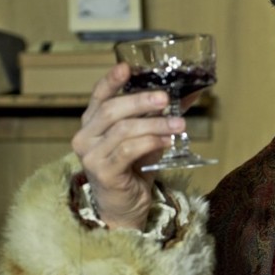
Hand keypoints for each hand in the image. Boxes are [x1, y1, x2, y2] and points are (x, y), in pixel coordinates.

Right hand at [71, 63, 185, 229]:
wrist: (124, 207)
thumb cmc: (133, 170)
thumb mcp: (146, 138)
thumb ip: (159, 117)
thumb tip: (189, 94)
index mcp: (92, 124)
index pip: (98, 96)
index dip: (111, 80)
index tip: (127, 67)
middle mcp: (85, 137)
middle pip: (112, 110)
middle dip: (141, 101)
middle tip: (166, 98)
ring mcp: (91, 156)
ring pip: (124, 130)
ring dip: (155, 124)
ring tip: (178, 124)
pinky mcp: (103, 172)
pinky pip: (128, 151)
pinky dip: (151, 142)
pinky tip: (167, 142)